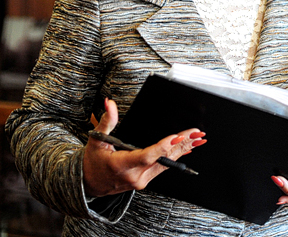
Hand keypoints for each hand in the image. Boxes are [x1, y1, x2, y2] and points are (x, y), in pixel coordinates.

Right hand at [83, 98, 205, 197]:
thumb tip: (109, 103)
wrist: (89, 184)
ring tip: (198, 139)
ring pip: (166, 164)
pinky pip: (163, 168)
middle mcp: (134, 176)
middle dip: (182, 145)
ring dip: (184, 150)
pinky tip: (188, 149)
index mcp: (121, 165)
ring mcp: (141, 180)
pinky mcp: (145, 181)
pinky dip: (176, 157)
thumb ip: (106, 121)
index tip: (176, 137)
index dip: (162, 147)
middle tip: (196, 133)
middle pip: (162, 159)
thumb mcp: (97, 140)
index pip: (145, 156)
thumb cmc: (92, 162)